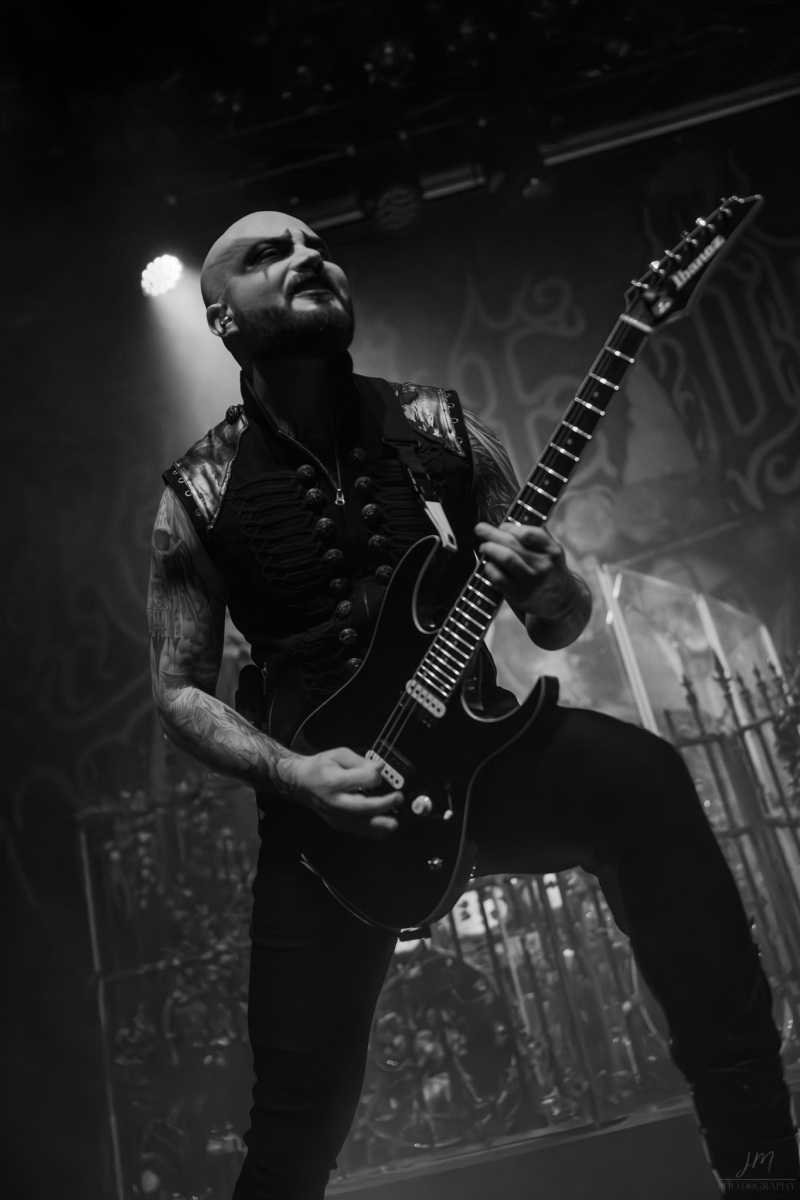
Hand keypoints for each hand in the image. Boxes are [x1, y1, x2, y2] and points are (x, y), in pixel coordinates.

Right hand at [280, 747, 402, 838]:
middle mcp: (336, 802)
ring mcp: (338, 817)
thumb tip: (379, 768)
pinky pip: (362, 831)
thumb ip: (359, 761)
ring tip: (394, 818)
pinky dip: (376, 828)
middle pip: (365, 808)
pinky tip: (384, 821)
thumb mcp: (338, 755)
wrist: (301, 784)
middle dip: (386, 804)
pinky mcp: (340, 825)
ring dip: (384, 822)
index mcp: (335, 782)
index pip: (363, 780)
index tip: (380, 769)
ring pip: (365, 825)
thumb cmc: (320, 768)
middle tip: (398, 797)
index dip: (375, 775)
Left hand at [475, 520, 575, 619]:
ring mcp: (531, 581)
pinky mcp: (520, 596)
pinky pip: (499, 578)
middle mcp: (543, 565)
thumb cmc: (551, 573)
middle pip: (513, 544)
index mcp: (553, 551)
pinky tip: (489, 565)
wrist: (563, 604)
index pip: (529, 533)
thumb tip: (510, 524)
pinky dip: (490, 568)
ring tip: (484, 546)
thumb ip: (537, 539)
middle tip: (480, 528)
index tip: (502, 527)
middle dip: (492, 533)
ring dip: (490, 549)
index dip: (510, 527)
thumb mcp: (553, 554)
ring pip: (506, 558)